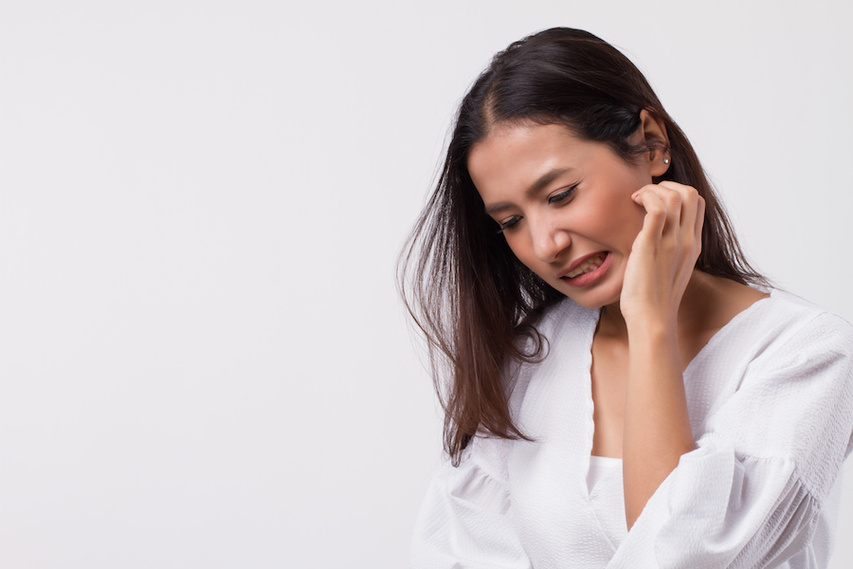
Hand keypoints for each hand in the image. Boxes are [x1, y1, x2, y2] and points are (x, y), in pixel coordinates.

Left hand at [619, 181, 703, 327]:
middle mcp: (687, 240)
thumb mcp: (669, 269)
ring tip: (636, 199)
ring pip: (675, 195)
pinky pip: (656, 207)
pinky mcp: (652, 245)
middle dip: (665, 185)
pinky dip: (645, 196)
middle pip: (689, 193)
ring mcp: (672, 242)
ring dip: (652, 189)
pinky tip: (633, 202)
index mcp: (693, 245)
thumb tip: (654, 237)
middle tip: (644, 196)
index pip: (697, 203)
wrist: (652, 319)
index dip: (677, 191)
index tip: (655, 200)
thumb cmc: (654, 299)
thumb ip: (669, 250)